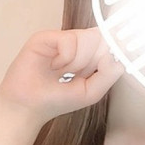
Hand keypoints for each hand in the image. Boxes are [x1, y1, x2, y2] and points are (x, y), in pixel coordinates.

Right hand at [0, 27, 124, 125]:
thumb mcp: (91, 92)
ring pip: (87, 38)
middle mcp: (76, 44)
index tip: (105, 65)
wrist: (27, 107)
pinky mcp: (46, 37)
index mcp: (88, 56)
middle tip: (76, 74)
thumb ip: (108, 74)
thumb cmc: (56, 100)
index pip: (108, 42)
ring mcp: (60, 39)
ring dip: (79, 60)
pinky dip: (65, 57)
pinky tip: (54, 66)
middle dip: (93, 60)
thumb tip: (116, 57)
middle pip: (100, 39)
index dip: (111, 51)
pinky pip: (69, 39)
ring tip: (62, 72)